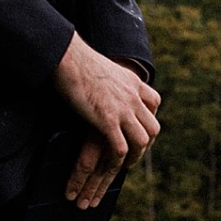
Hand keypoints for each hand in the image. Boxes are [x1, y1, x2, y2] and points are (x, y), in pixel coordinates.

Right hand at [54, 34, 161, 207]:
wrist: (67, 56)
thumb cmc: (74, 58)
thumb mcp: (102, 67)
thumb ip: (108, 78)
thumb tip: (102, 80)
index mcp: (132, 81)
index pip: (154, 101)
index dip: (150, 116)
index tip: (140, 125)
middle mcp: (133, 96)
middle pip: (153, 126)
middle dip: (148, 141)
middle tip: (137, 151)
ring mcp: (122, 110)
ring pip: (142, 140)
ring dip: (137, 155)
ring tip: (127, 163)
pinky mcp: (107, 120)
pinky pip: (121, 148)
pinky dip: (119, 160)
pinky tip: (114, 164)